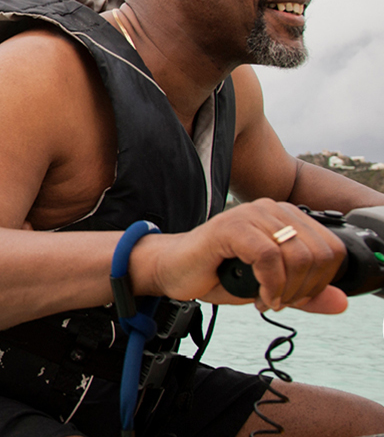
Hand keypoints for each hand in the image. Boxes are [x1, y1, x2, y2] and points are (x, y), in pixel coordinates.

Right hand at [148, 199, 347, 312]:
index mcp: (284, 217)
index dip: (321, 282)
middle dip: (305, 289)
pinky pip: (269, 257)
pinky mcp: (232, 227)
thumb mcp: (269, 287)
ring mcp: (250, 215)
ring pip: (297, 255)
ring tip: (268, 300)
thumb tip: (341, 302)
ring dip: (287, 290)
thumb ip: (304, 293)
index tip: (296, 298)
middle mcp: (270, 209)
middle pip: (319, 253)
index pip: (331, 248)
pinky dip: (269, 285)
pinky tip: (259, 298)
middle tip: (281, 302)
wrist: (171, 269)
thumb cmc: (214, 273)